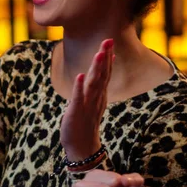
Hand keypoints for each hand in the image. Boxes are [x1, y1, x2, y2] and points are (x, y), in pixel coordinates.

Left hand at [60, 39, 113, 161]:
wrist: (81, 146)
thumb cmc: (85, 120)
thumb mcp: (94, 99)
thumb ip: (99, 82)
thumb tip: (105, 64)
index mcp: (99, 94)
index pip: (105, 72)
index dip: (107, 57)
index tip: (110, 40)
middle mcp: (96, 97)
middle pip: (102, 74)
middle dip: (105, 57)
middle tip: (108, 41)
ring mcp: (87, 105)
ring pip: (93, 84)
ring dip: (96, 69)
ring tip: (99, 54)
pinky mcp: (76, 112)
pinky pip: (78, 98)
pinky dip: (79, 87)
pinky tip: (80, 75)